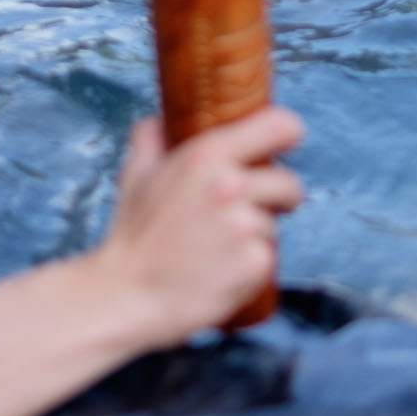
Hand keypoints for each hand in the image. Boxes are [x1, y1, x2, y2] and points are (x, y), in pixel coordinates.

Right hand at [91, 108, 303, 345]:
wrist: (127, 295)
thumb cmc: (133, 237)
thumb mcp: (136, 174)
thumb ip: (152, 138)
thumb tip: (162, 120)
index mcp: (206, 156)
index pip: (280, 126)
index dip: (287, 134)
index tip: (284, 145)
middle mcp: (231, 186)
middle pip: (289, 183)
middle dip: (275, 198)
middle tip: (242, 212)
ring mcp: (245, 227)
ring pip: (275, 224)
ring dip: (256, 236)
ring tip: (216, 248)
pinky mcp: (256, 264)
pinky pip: (269, 257)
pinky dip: (251, 266)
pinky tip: (222, 270)